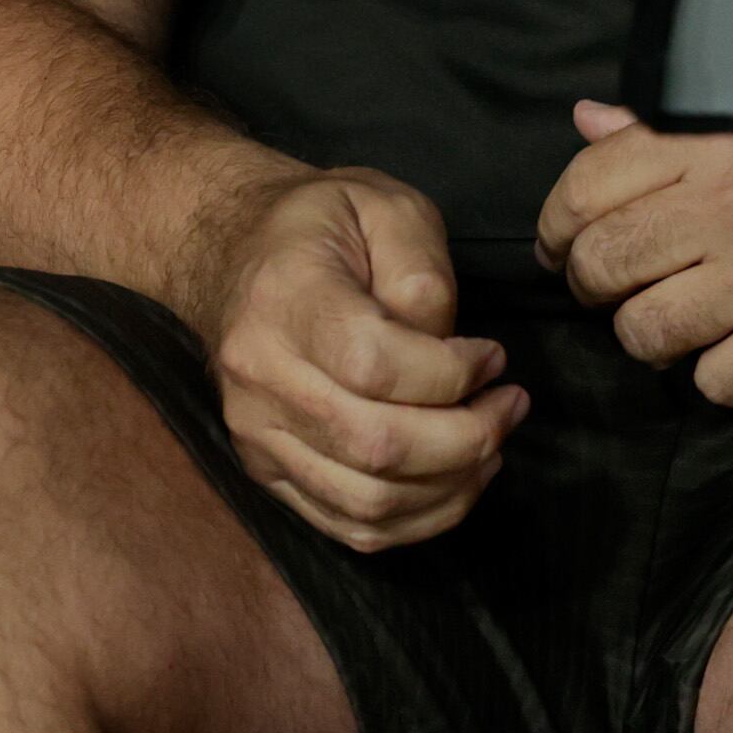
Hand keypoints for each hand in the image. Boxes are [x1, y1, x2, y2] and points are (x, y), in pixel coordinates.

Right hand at [188, 167, 521, 552]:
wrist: (224, 251)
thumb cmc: (315, 226)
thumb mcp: (383, 206)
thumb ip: (423, 271)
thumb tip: (447, 352)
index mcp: (284, 298)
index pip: (376, 365)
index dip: (453, 374)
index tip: (492, 356)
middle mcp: (259, 373)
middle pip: (377, 446)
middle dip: (469, 438)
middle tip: (508, 406)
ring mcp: (254, 430)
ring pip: (370, 501)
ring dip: (453, 487)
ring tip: (488, 445)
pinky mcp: (263, 468)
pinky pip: (351, 526)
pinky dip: (418, 520)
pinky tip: (451, 479)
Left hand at [535, 101, 732, 410]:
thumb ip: (664, 131)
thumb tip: (588, 122)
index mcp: (703, 148)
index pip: (582, 189)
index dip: (559, 230)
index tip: (564, 250)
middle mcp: (721, 209)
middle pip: (602, 266)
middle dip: (594, 290)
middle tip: (619, 296)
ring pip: (646, 331)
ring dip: (653, 339)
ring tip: (682, 329)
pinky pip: (722, 383)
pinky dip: (722, 381)